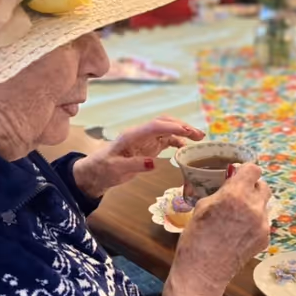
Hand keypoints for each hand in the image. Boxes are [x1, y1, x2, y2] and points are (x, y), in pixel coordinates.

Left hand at [73, 117, 204, 197]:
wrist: (95, 172)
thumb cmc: (103, 169)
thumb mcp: (116, 169)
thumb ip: (135, 165)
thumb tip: (154, 163)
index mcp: (131, 136)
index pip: (155, 126)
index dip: (172, 128)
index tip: (188, 133)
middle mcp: (140, 134)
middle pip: (164, 123)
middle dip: (182, 126)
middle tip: (199, 136)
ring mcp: (145, 139)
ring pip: (167, 129)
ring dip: (183, 131)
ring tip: (199, 139)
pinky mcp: (148, 146)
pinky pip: (165, 140)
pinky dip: (177, 140)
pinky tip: (186, 146)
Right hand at [162, 164, 271, 295]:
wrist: (203, 272)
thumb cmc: (195, 237)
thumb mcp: (202, 206)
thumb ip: (221, 193)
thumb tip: (231, 186)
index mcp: (236, 195)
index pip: (254, 170)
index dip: (245, 171)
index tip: (239, 176)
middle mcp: (254, 207)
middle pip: (263, 186)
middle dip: (252, 188)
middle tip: (238, 197)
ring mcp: (262, 225)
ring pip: (262, 206)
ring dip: (252, 207)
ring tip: (235, 220)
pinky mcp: (265, 239)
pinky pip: (262, 223)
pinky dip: (253, 224)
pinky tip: (237, 235)